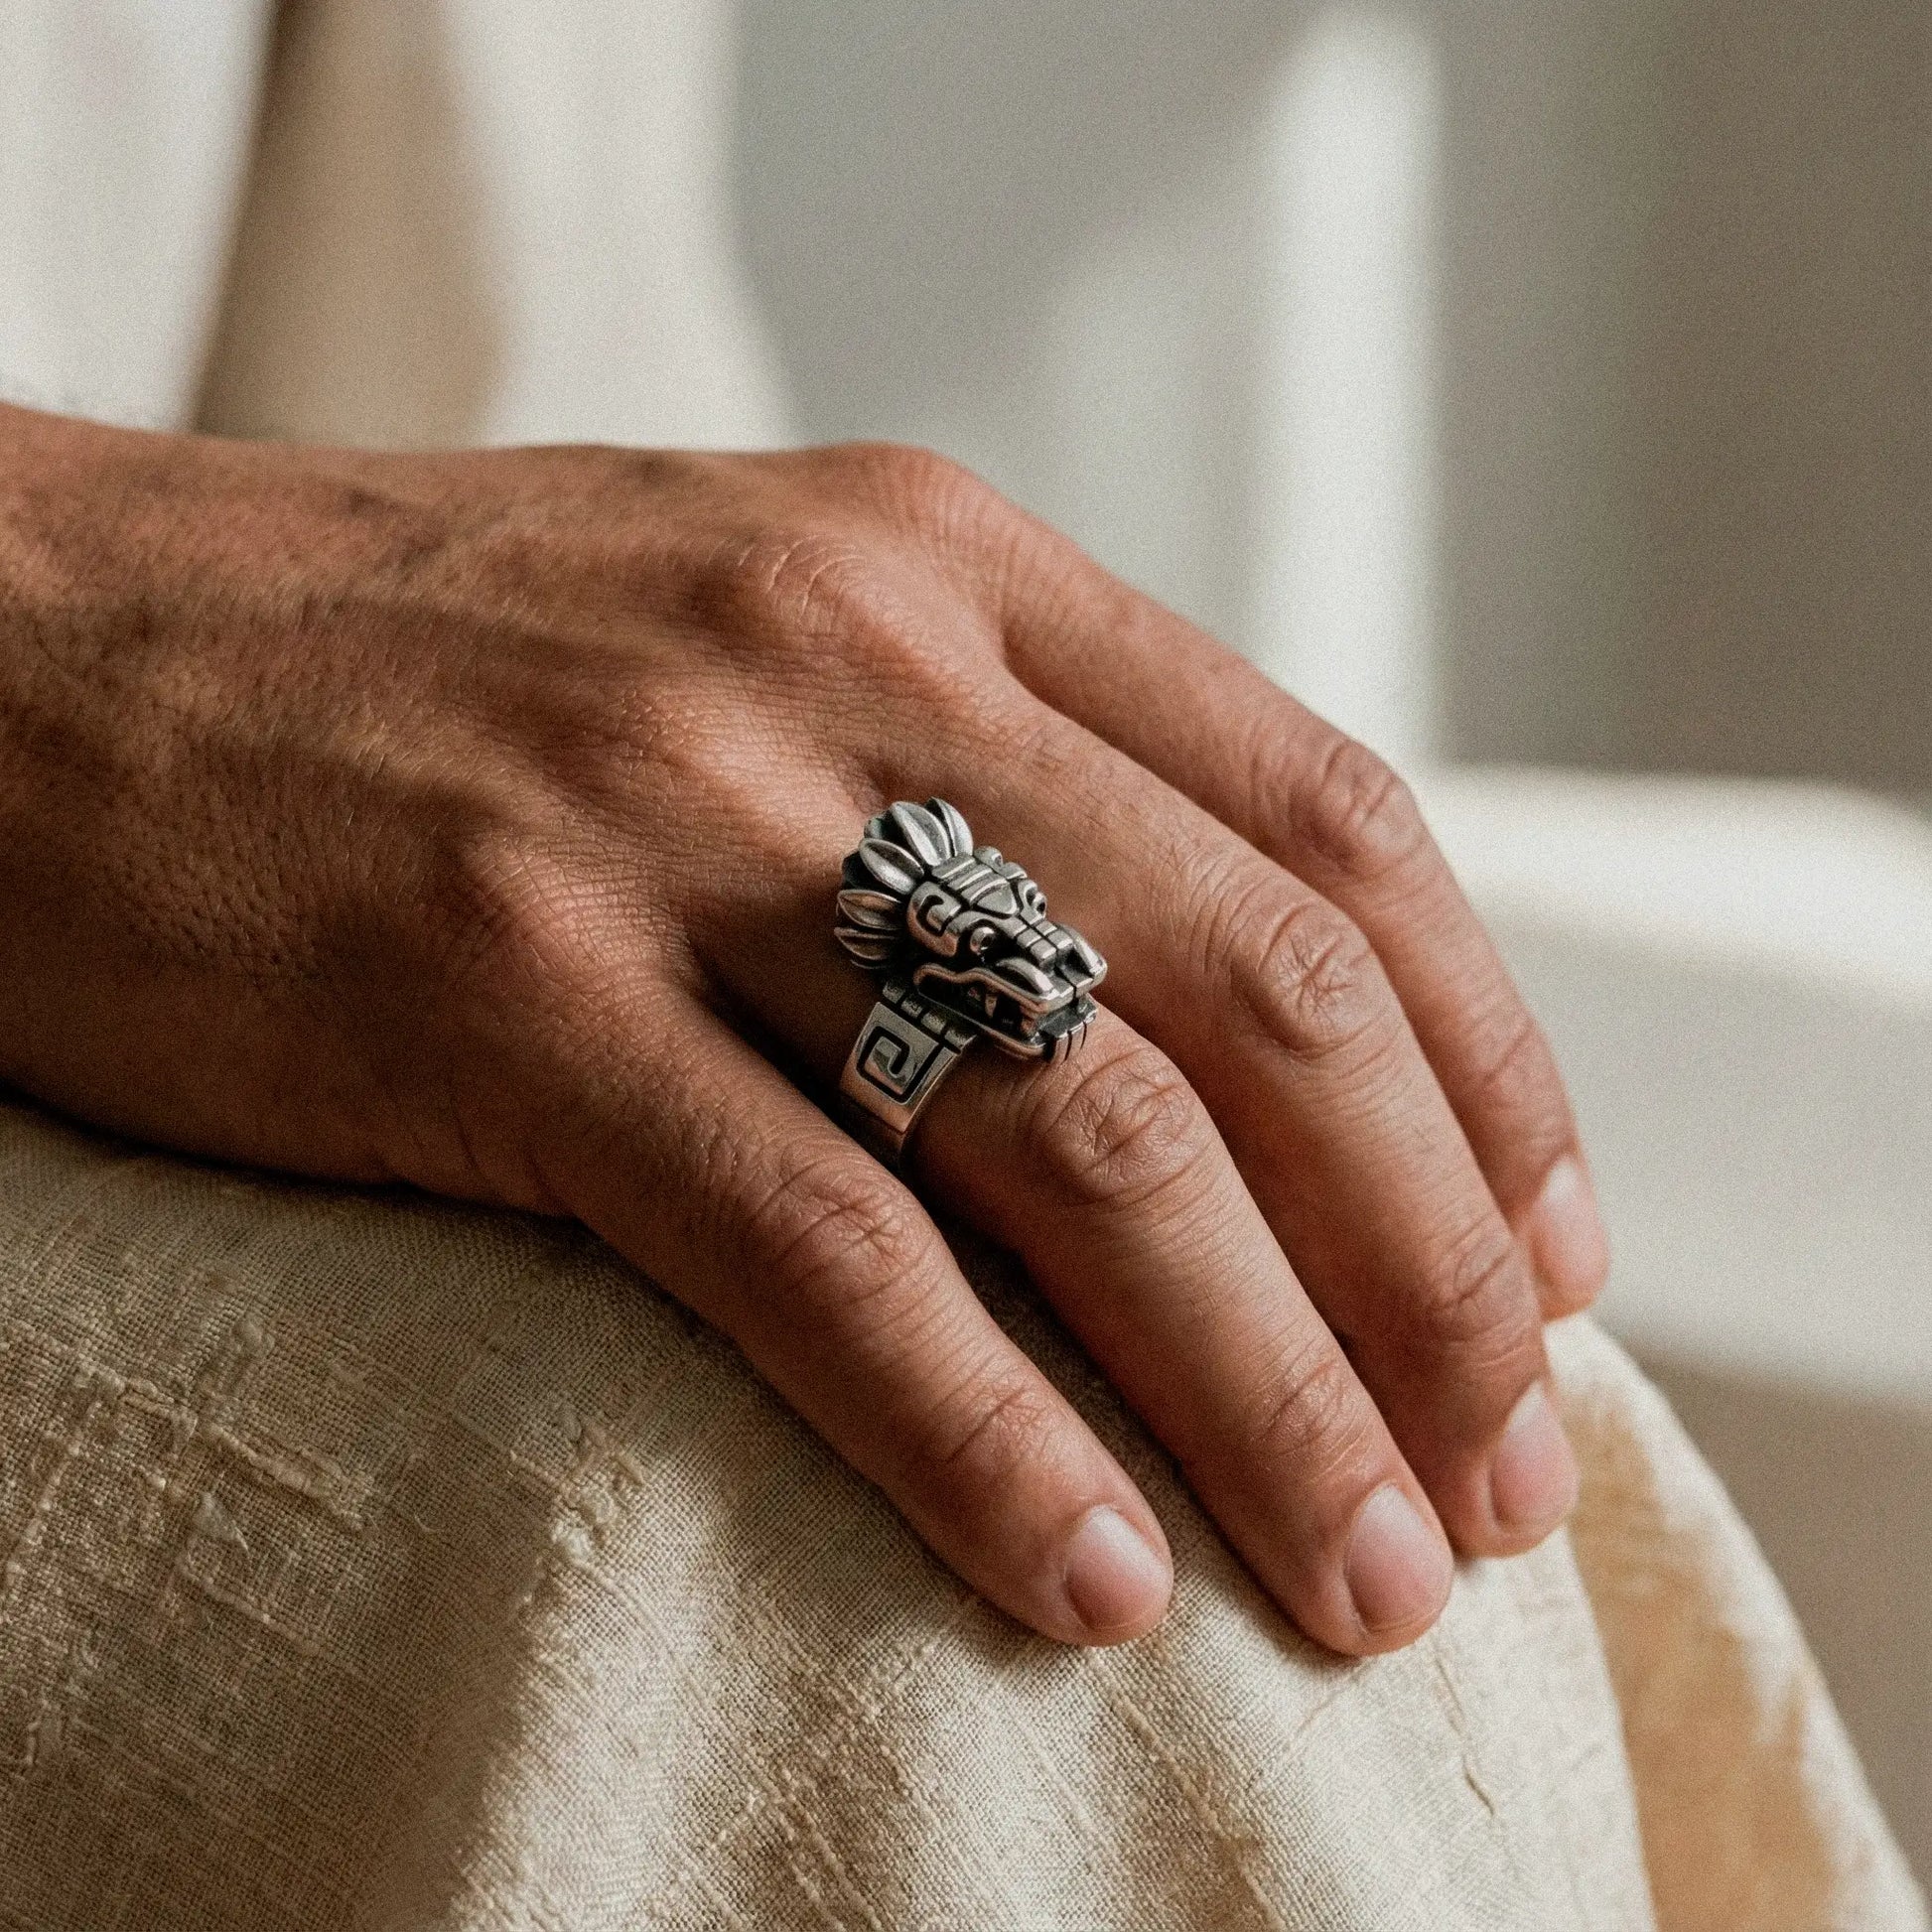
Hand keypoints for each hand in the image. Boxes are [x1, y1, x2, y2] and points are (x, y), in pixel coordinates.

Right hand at [0, 406, 1606, 1652]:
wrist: (48, 639)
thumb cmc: (431, 655)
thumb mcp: (768, 623)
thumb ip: (996, 761)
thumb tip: (1228, 1016)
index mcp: (949, 570)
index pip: (1337, 829)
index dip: (1486, 1070)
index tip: (1548, 1267)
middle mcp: (853, 665)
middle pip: (1266, 1004)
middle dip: (1428, 1272)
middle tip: (1503, 1477)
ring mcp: (680, 825)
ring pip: (1086, 1144)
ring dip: (1265, 1390)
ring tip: (1365, 1573)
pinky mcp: (503, 995)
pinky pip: (818, 1251)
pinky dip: (983, 1434)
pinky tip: (1087, 1578)